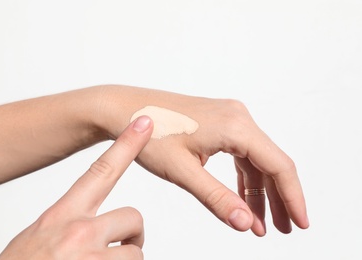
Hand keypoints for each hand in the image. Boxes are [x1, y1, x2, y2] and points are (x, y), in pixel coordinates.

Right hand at [0, 116, 152, 258]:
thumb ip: (68, 225)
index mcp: (61, 216)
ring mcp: (90, 258)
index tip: (145, 122)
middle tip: (122, 247)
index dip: (126, 144)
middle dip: (134, 234)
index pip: (101, 170)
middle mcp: (78, 232)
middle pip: (134, 216)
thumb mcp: (38, 239)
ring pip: (136, 252)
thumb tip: (99, 228)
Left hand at [100, 85, 308, 235]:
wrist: (125, 110)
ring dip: (259, 192)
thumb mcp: (183, 171)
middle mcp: (238, 117)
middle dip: (278, 198)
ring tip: (260, 224)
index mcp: (235, 126)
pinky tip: (242, 200)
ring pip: (256, 160)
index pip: (278, 165)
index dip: (293, 197)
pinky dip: (243, 179)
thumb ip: (217, 198)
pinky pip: (240, 154)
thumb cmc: (149, 136)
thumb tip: (246, 224)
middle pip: (271, 162)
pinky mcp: (219, 123)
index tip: (300, 223)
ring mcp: (229, 118)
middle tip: (283, 230)